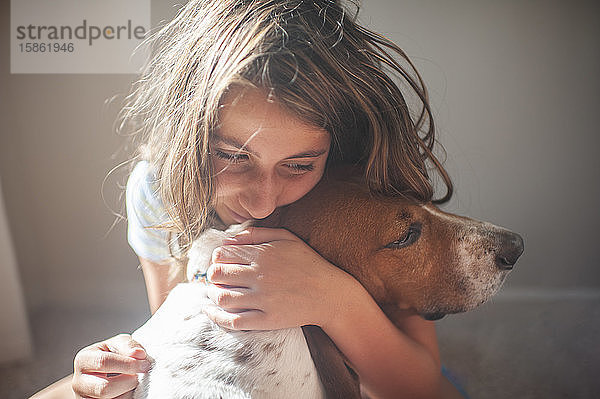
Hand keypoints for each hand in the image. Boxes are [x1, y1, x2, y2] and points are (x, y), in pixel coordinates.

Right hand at [72, 333, 150, 398]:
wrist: (103, 372)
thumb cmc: (112, 355)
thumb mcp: (118, 344)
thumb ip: (128, 346)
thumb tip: (139, 354)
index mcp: (83, 360)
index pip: (103, 362)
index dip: (127, 364)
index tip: (145, 365)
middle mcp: (78, 382)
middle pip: (104, 388)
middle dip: (128, 382)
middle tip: (139, 376)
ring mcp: (84, 398)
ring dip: (127, 392)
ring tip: (133, 383)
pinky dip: (124, 398)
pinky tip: (127, 391)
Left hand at [202, 226, 356, 330]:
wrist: (330, 294)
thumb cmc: (308, 263)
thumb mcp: (287, 238)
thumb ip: (257, 234)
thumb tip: (228, 239)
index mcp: (263, 254)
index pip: (223, 255)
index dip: (216, 258)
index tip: (220, 263)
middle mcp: (261, 276)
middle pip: (218, 274)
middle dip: (212, 275)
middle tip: (217, 278)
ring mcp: (264, 300)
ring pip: (223, 297)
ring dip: (213, 294)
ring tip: (216, 292)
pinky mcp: (267, 320)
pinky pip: (234, 320)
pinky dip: (217, 317)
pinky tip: (211, 312)